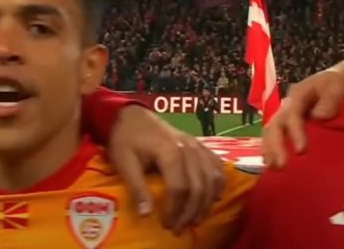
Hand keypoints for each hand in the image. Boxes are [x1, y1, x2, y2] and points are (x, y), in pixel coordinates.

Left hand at [108, 106, 224, 233]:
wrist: (133, 115)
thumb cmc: (126, 138)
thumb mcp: (124, 162)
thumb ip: (136, 187)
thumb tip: (146, 214)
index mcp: (169, 151)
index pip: (179, 187)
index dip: (175, 210)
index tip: (167, 224)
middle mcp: (188, 148)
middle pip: (198, 186)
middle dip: (191, 211)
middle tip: (180, 228)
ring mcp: (196, 145)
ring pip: (212, 177)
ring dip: (206, 202)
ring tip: (195, 219)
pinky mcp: (200, 144)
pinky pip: (217, 165)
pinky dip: (219, 182)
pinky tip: (214, 197)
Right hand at [262, 57, 343, 166]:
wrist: (332, 82)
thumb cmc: (336, 84)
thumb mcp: (338, 84)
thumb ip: (331, 99)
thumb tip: (320, 116)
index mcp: (298, 94)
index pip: (292, 115)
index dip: (295, 133)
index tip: (301, 151)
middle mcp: (287, 105)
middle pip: (275, 124)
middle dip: (276, 145)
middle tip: (282, 165)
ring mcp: (284, 114)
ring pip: (270, 131)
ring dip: (269, 149)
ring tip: (274, 168)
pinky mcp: (286, 123)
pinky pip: (273, 136)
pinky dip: (270, 149)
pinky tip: (272, 165)